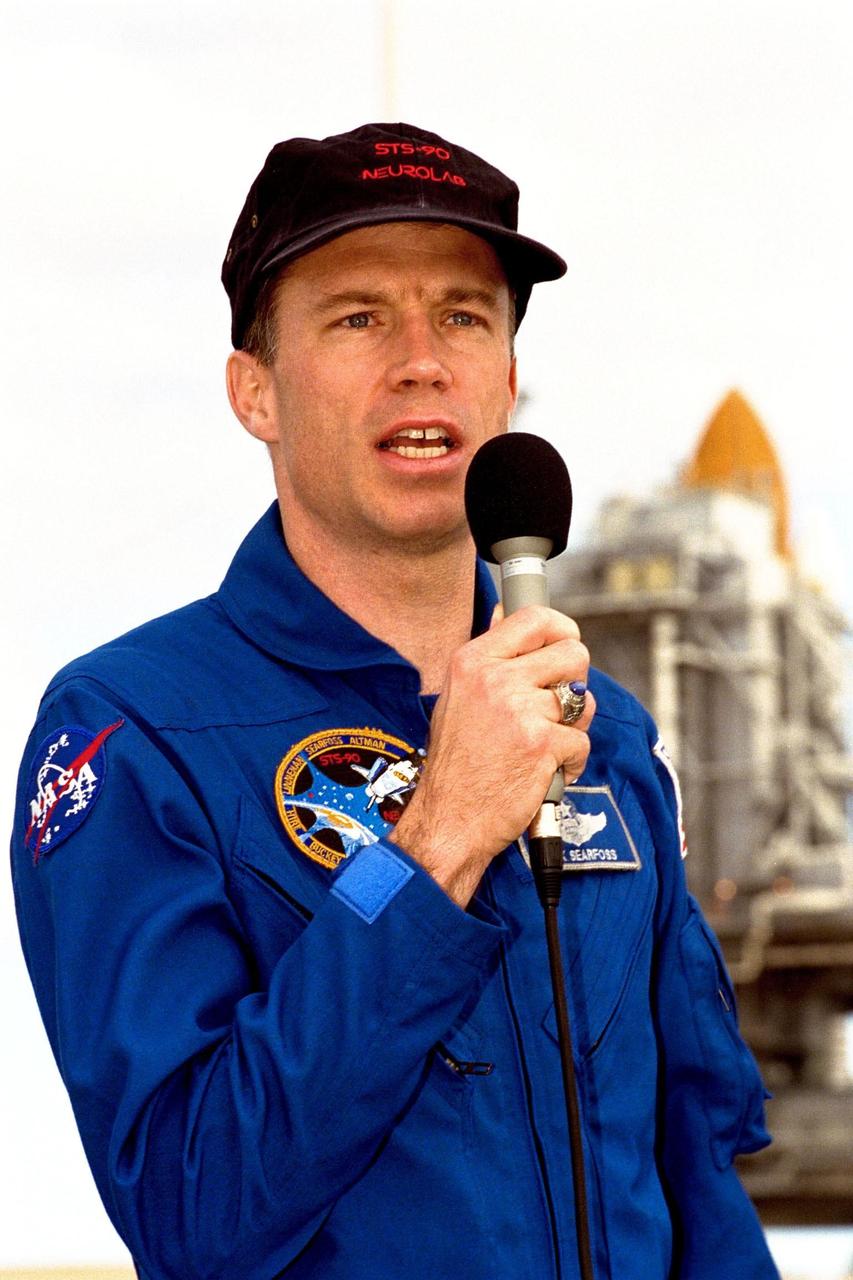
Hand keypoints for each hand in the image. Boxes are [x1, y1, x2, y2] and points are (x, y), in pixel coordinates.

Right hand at [390, 606, 594, 905]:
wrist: (449, 819)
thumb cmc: (456, 763)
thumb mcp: (457, 696)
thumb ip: (489, 658)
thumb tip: (507, 612)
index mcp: (474, 661)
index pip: (536, 618)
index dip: (563, 630)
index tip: (565, 645)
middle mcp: (495, 678)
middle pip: (574, 654)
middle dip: (575, 683)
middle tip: (556, 708)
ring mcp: (520, 711)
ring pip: (584, 702)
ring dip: (573, 727)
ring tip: (544, 744)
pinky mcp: (542, 745)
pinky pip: (582, 741)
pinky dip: (570, 762)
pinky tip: (544, 771)